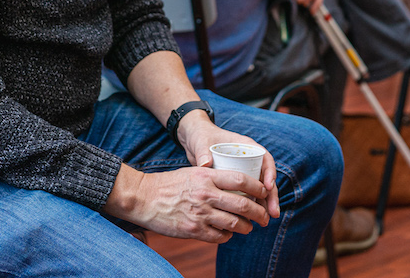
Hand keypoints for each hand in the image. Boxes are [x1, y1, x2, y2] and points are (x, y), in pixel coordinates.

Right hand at [113, 165, 270, 243]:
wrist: (144, 197)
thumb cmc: (169, 184)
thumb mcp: (193, 172)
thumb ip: (214, 178)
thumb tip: (237, 186)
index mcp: (207, 176)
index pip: (241, 180)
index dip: (258, 187)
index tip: (265, 192)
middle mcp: (206, 195)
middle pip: (243, 205)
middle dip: (259, 213)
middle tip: (265, 217)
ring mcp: (200, 214)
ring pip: (234, 224)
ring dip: (246, 227)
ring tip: (249, 227)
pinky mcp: (193, 230)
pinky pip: (219, 237)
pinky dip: (227, 237)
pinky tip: (228, 234)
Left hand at [177, 113, 279, 220]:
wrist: (193, 140)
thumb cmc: (200, 137)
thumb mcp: (202, 142)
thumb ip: (203, 152)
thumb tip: (205, 163)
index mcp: (246, 146)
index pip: (265, 159)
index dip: (270, 173)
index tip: (268, 187)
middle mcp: (249, 158)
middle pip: (265, 178)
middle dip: (271, 196)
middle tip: (273, 212)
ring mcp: (244, 170)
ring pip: (259, 189)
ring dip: (264, 204)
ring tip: (266, 221)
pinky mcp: (236, 181)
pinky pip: (248, 194)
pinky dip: (251, 206)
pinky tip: (251, 220)